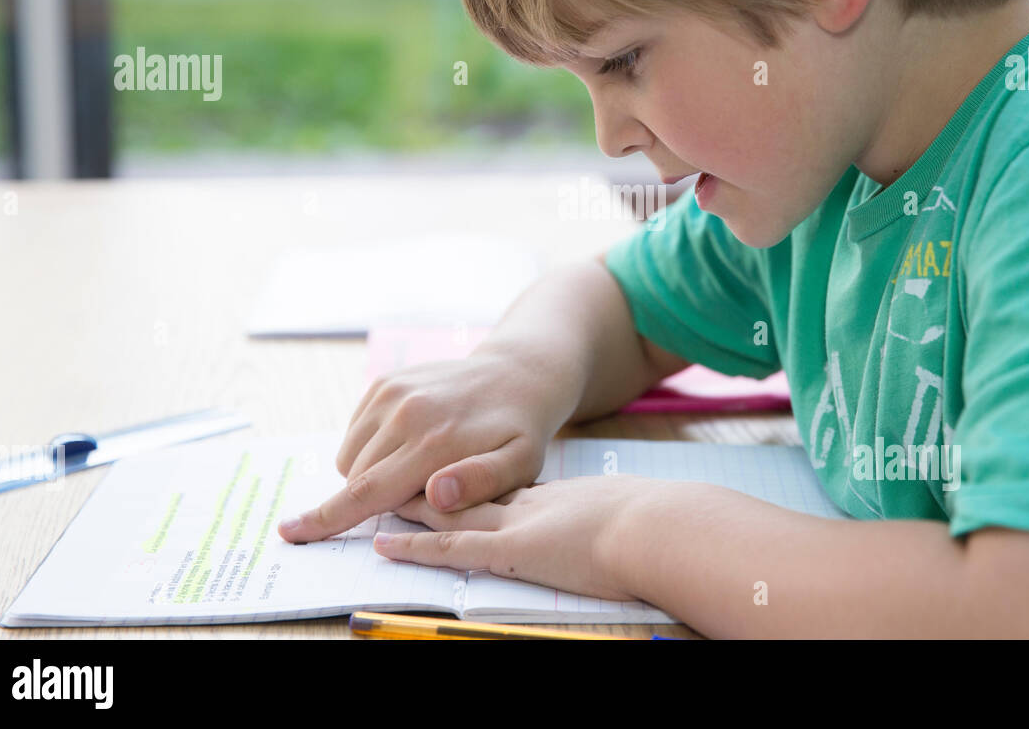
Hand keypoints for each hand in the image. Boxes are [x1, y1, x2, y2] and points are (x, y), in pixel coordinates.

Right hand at [278, 350, 576, 543]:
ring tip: (416, 469)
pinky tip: (408, 445)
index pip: (368, 491)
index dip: (327, 517)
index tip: (288, 532)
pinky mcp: (385, 382)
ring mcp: (391, 393)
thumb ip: (480, 483)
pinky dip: (371, 449)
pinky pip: (355, 432)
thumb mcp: (520, 465)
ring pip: (350, 458)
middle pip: (356, 479)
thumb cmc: (519, 431)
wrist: (516, 374)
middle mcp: (405, 413)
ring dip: (370, 475)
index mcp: (435, 441)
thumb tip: (436, 494)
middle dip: (372, 500)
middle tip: (419, 493)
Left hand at [375, 474, 666, 601]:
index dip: (457, 484)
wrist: (663, 525)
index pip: (492, 489)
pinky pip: (453, 549)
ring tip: (366, 502)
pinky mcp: (514, 552)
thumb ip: (594, 514)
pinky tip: (384, 546)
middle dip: (417, 487)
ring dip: (403, 509)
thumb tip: (599, 519)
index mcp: (547, 498)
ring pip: (447, 513)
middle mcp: (523, 505)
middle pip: (459, 492)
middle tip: (379, 479)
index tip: (429, 477)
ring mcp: (516, 525)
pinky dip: (416, 548)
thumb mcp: (615, 514)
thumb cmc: (652, 523)